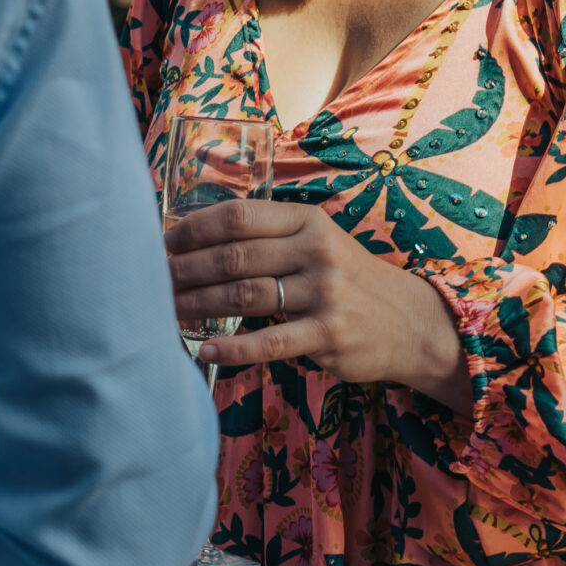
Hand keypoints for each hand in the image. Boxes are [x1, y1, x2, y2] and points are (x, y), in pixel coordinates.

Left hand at [166, 198, 472, 413]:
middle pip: (234, 255)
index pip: (238, 216)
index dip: (194, 229)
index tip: (162, 243)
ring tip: (169, 312)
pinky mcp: (328, 334)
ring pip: (244, 296)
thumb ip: (270, 239)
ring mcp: (324, 292)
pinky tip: (205, 349)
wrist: (410, 322)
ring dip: (198, 305)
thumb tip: (197, 243)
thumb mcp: (318, 244)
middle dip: (186, 269)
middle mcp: (315, 250)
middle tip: (154, 282)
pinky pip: (268, 342)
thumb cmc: (349, 281)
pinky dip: (231, 347)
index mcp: (307, 221)